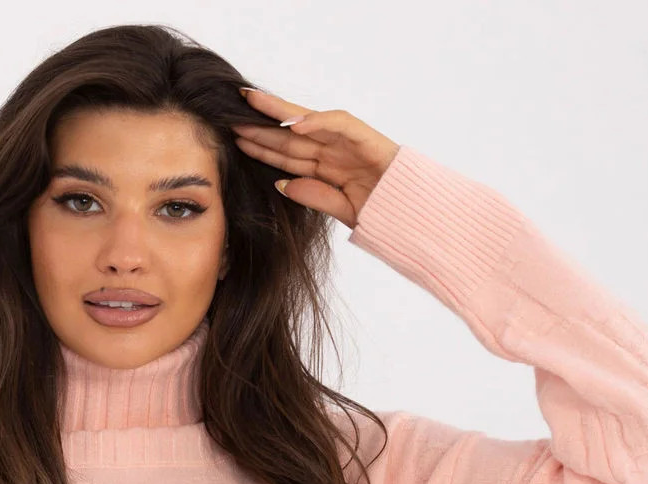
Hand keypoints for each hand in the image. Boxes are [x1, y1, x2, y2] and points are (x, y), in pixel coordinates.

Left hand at [233, 87, 400, 228]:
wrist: (415, 215)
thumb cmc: (383, 213)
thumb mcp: (341, 210)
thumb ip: (313, 195)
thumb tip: (281, 185)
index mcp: (327, 169)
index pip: (288, 155)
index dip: (263, 147)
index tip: (237, 140)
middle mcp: (334, 152)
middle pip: (291, 137)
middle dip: (262, 126)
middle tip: (232, 115)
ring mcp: (348, 142)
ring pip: (307, 123)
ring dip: (279, 115)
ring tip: (252, 105)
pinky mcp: (364, 137)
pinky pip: (336, 124)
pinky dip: (315, 121)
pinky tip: (291, 124)